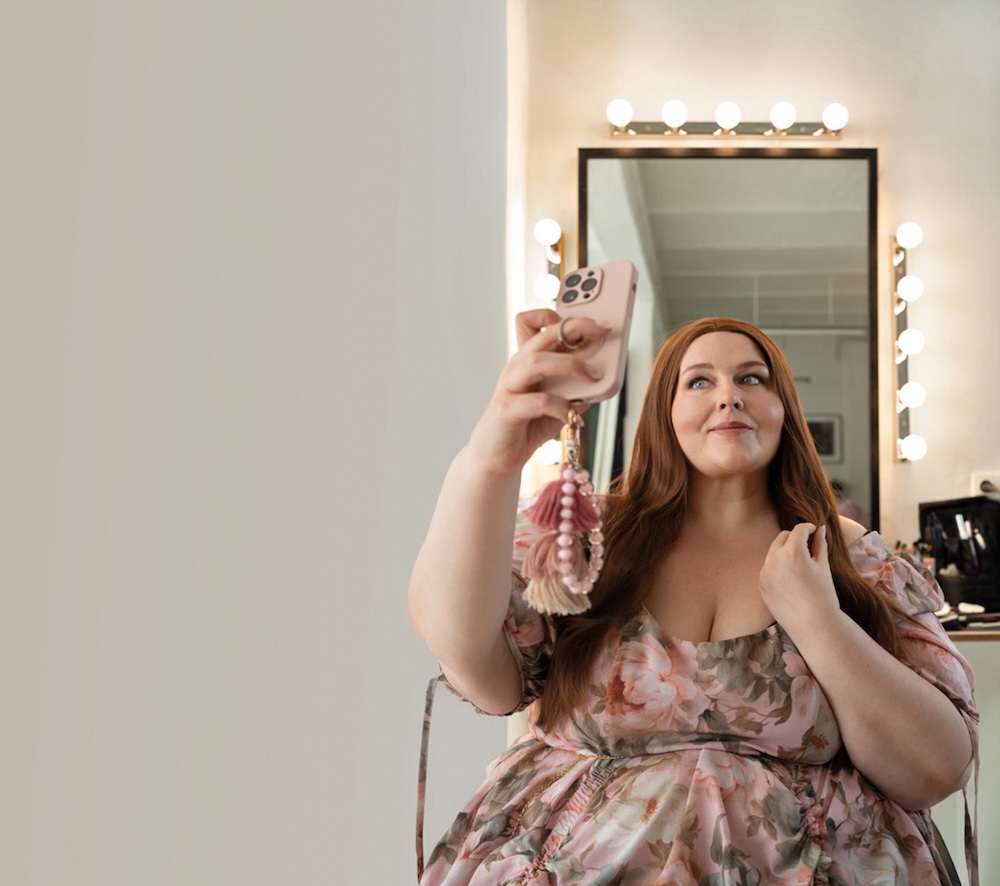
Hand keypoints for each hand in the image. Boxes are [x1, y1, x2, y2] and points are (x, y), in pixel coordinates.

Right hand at [466, 308, 611, 474]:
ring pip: (537, 361)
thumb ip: (578, 390)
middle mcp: (517, 366)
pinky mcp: (507, 408)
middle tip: (602, 331)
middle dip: (576, 327)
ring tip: (592, 375)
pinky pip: (538, 400)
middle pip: (543, 333)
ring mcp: (510, 385)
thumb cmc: (528, 425)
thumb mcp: (559, 403)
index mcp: (528, 359)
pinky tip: (569, 414)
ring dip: (569, 364)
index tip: (593, 322)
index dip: (562, 316)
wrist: (498, 457)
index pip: (535, 321)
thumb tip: (603, 378)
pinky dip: (560, 405)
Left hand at [759, 523, 840, 639]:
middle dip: (794, 538)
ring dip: (785, 552)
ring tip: (800, 565)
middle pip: (782, 537)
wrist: (813, 625)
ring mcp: (765, 572)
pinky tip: (791, 579)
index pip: (798, 530)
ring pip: (773, 551)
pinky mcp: (761, 583)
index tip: (814, 531)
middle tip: (807, 546)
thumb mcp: (823, 567)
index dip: (808, 528)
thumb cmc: (823, 595)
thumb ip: (819, 544)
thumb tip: (820, 529)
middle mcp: (775, 559)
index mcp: (793, 552)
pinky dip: (778, 567)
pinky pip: (768, 567)